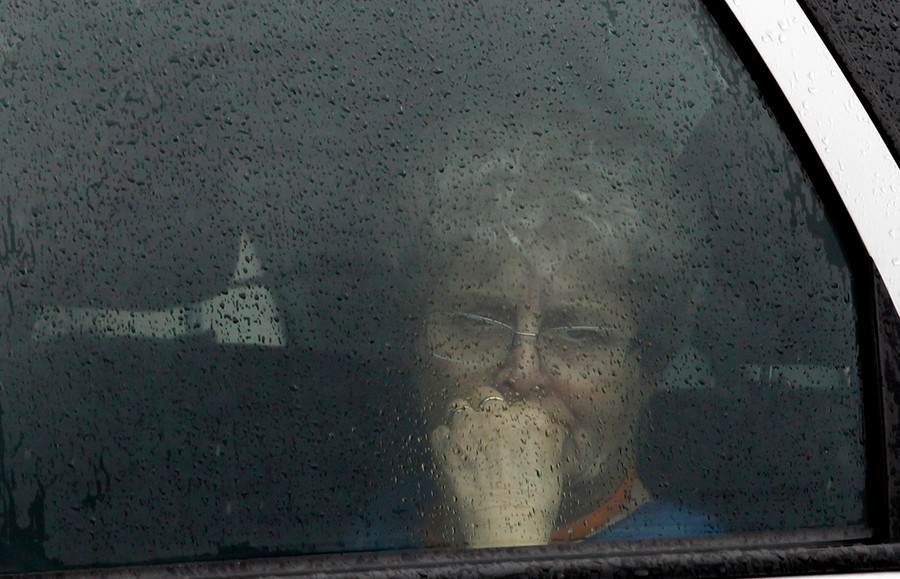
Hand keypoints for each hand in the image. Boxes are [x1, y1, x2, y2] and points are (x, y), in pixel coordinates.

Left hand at [429, 390, 566, 547]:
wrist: (506, 524)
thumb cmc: (536, 501)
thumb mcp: (555, 465)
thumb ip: (551, 438)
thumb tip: (552, 427)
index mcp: (530, 417)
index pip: (523, 404)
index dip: (519, 416)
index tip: (517, 428)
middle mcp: (498, 414)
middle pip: (487, 394)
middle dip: (487, 408)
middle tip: (489, 427)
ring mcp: (468, 427)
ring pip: (459, 406)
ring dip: (463, 419)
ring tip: (467, 436)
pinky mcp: (446, 445)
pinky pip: (440, 431)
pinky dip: (445, 440)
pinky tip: (453, 452)